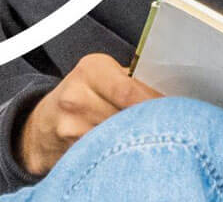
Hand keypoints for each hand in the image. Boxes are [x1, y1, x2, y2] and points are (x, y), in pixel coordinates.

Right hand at [16, 53, 161, 175]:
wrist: (45, 124)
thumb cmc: (83, 94)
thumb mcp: (104, 75)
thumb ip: (134, 80)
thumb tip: (173, 92)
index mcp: (91, 70)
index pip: (129, 90)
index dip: (156, 103)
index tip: (177, 111)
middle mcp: (77, 97)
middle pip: (127, 116)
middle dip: (150, 122)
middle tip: (169, 126)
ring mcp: (72, 127)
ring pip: (120, 137)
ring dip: (137, 138)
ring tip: (144, 135)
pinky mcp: (72, 151)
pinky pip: (108, 152)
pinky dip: (122, 152)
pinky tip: (126, 149)